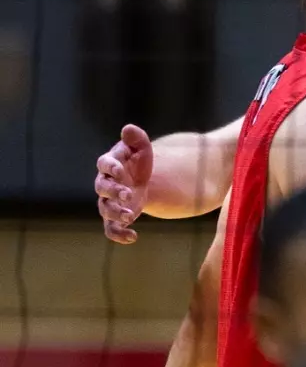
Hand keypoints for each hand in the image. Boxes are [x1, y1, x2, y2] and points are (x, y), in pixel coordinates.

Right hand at [96, 124, 153, 243]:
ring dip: (116, 213)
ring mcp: (108, 201)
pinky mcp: (114, 216)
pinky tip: (133, 237)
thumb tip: (129, 128)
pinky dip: (118, 234)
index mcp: (109, 165)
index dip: (111, 168)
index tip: (120, 171)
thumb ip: (136, 139)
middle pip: (102, 189)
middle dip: (113, 192)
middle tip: (128, 195)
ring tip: (131, 216)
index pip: (104, 165)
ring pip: (105, 209)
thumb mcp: (141, 148)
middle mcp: (104, 184)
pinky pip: (110, 228)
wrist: (141, 180)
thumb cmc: (138, 161)